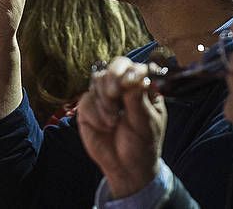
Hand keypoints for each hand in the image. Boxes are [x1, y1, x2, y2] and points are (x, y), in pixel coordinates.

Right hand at [77, 57, 166, 198]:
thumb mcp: (145, 123)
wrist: (125, 168)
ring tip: (113, 121)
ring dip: (105, 101)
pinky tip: (104, 126)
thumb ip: (138, 99)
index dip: (130, 71)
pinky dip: (95, 114)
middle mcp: (123, 87)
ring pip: (98, 79)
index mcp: (143, 88)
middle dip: (112, 78)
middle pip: (115, 65)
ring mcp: (105, 95)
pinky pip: (86, 99)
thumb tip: (134, 76)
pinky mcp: (89, 106)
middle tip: (114, 94)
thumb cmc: (142, 144)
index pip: (136, 67)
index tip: (128, 83)